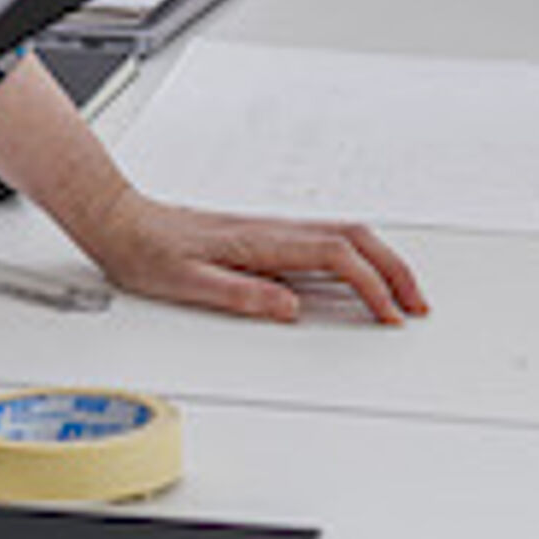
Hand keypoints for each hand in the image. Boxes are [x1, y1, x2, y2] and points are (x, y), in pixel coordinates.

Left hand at [74, 191, 426, 325]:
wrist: (121, 222)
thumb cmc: (146, 251)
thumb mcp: (186, 282)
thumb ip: (239, 295)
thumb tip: (289, 307)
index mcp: (260, 241)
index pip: (335, 257)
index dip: (370, 286)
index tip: (388, 316)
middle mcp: (272, 230)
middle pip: (355, 239)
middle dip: (394, 271)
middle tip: (416, 306)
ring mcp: (271, 231)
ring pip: (346, 235)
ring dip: (381, 261)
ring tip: (402, 295)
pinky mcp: (265, 236)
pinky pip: (327, 240)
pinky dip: (358, 256)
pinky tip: (360, 277)